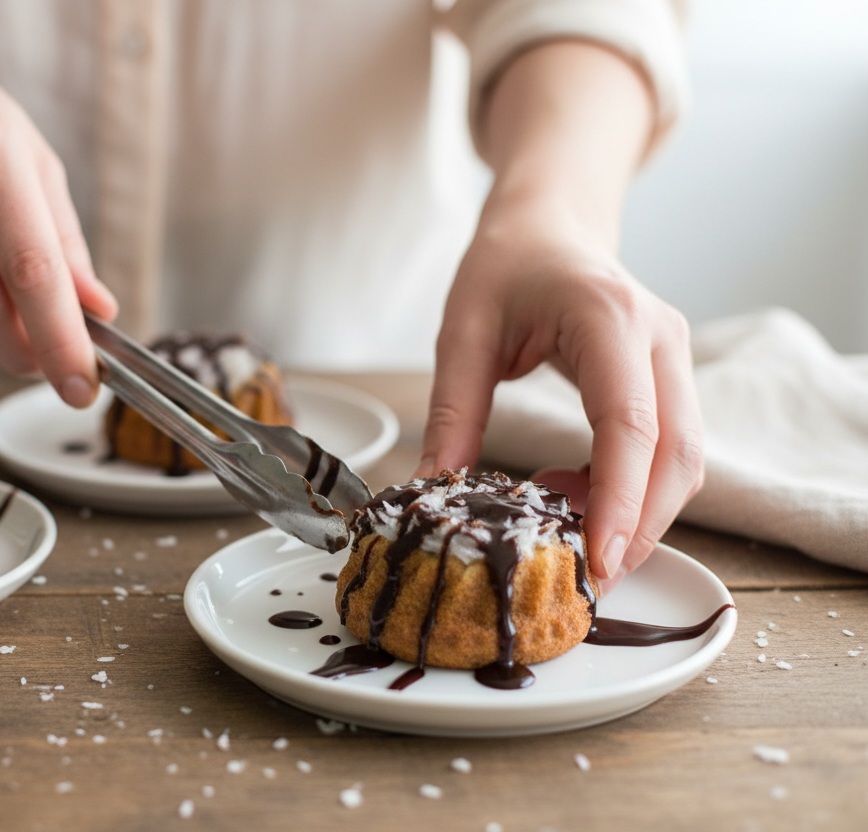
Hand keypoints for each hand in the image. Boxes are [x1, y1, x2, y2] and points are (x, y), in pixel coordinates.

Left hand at [415, 201, 703, 582]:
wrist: (549, 224)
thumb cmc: (504, 265)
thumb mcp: (462, 334)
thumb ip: (452, 415)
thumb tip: (432, 494)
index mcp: (608, 317)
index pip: (630, 426)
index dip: (618, 502)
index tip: (597, 563)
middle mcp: (659, 338)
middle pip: (676, 455)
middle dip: (639, 526)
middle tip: (584, 578)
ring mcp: (674, 358)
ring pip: (685, 459)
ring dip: (637, 512)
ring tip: (562, 530)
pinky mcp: (670, 378)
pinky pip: (669, 448)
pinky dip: (632, 489)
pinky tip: (574, 496)